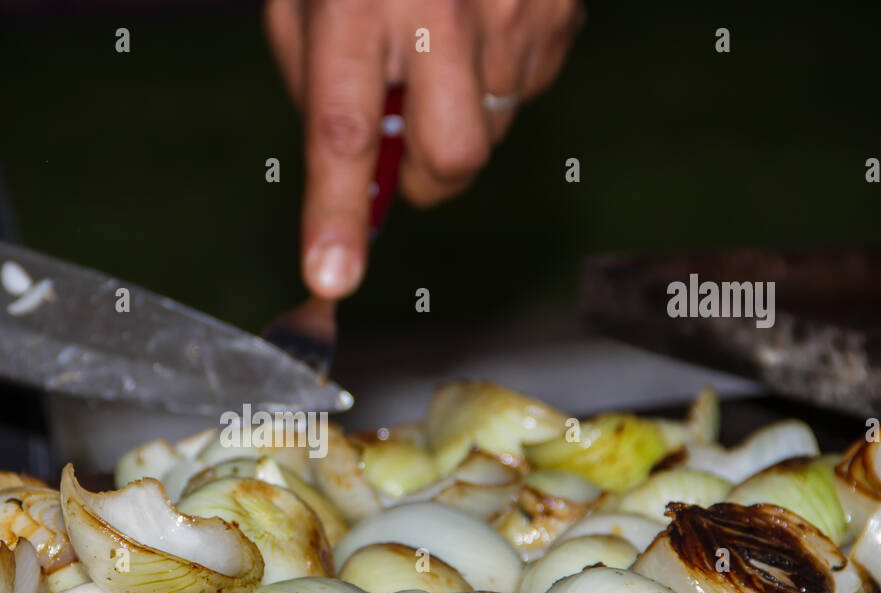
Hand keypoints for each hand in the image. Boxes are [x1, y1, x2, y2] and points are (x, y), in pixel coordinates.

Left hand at [265, 0, 583, 298]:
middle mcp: (441, 12)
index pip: (342, 131)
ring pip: (493, 130)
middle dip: (423, 174)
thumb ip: (318, 84)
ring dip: (460, 113)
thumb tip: (351, 171)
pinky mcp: (562, 11)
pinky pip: (530, 87)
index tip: (332, 277)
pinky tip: (480, 20)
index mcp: (357, 5)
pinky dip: (499, 75)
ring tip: (441, 39)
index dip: (335, 214)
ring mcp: (516, 11)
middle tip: (403, 137)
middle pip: (451, 161)